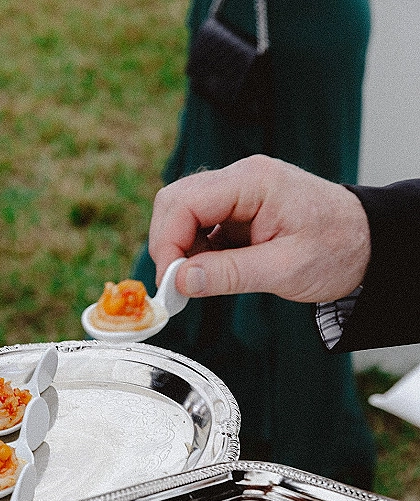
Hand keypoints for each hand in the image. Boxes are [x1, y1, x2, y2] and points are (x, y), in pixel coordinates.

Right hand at [148, 155, 370, 303]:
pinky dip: (195, 252)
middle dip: (168, 245)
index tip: (169, 283)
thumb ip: (230, 274)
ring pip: (183, 214)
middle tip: (176, 286)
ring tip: (197, 284)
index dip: (167, 243)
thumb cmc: (337, 249)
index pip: (185, 201)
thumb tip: (181, 281)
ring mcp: (238, 193)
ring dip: (181, 250)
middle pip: (176, 202)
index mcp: (253, 182)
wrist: (366, 243)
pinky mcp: (238, 210)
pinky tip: (209, 274)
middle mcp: (241, 179)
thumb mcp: (285, 269)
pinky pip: (201, 226)